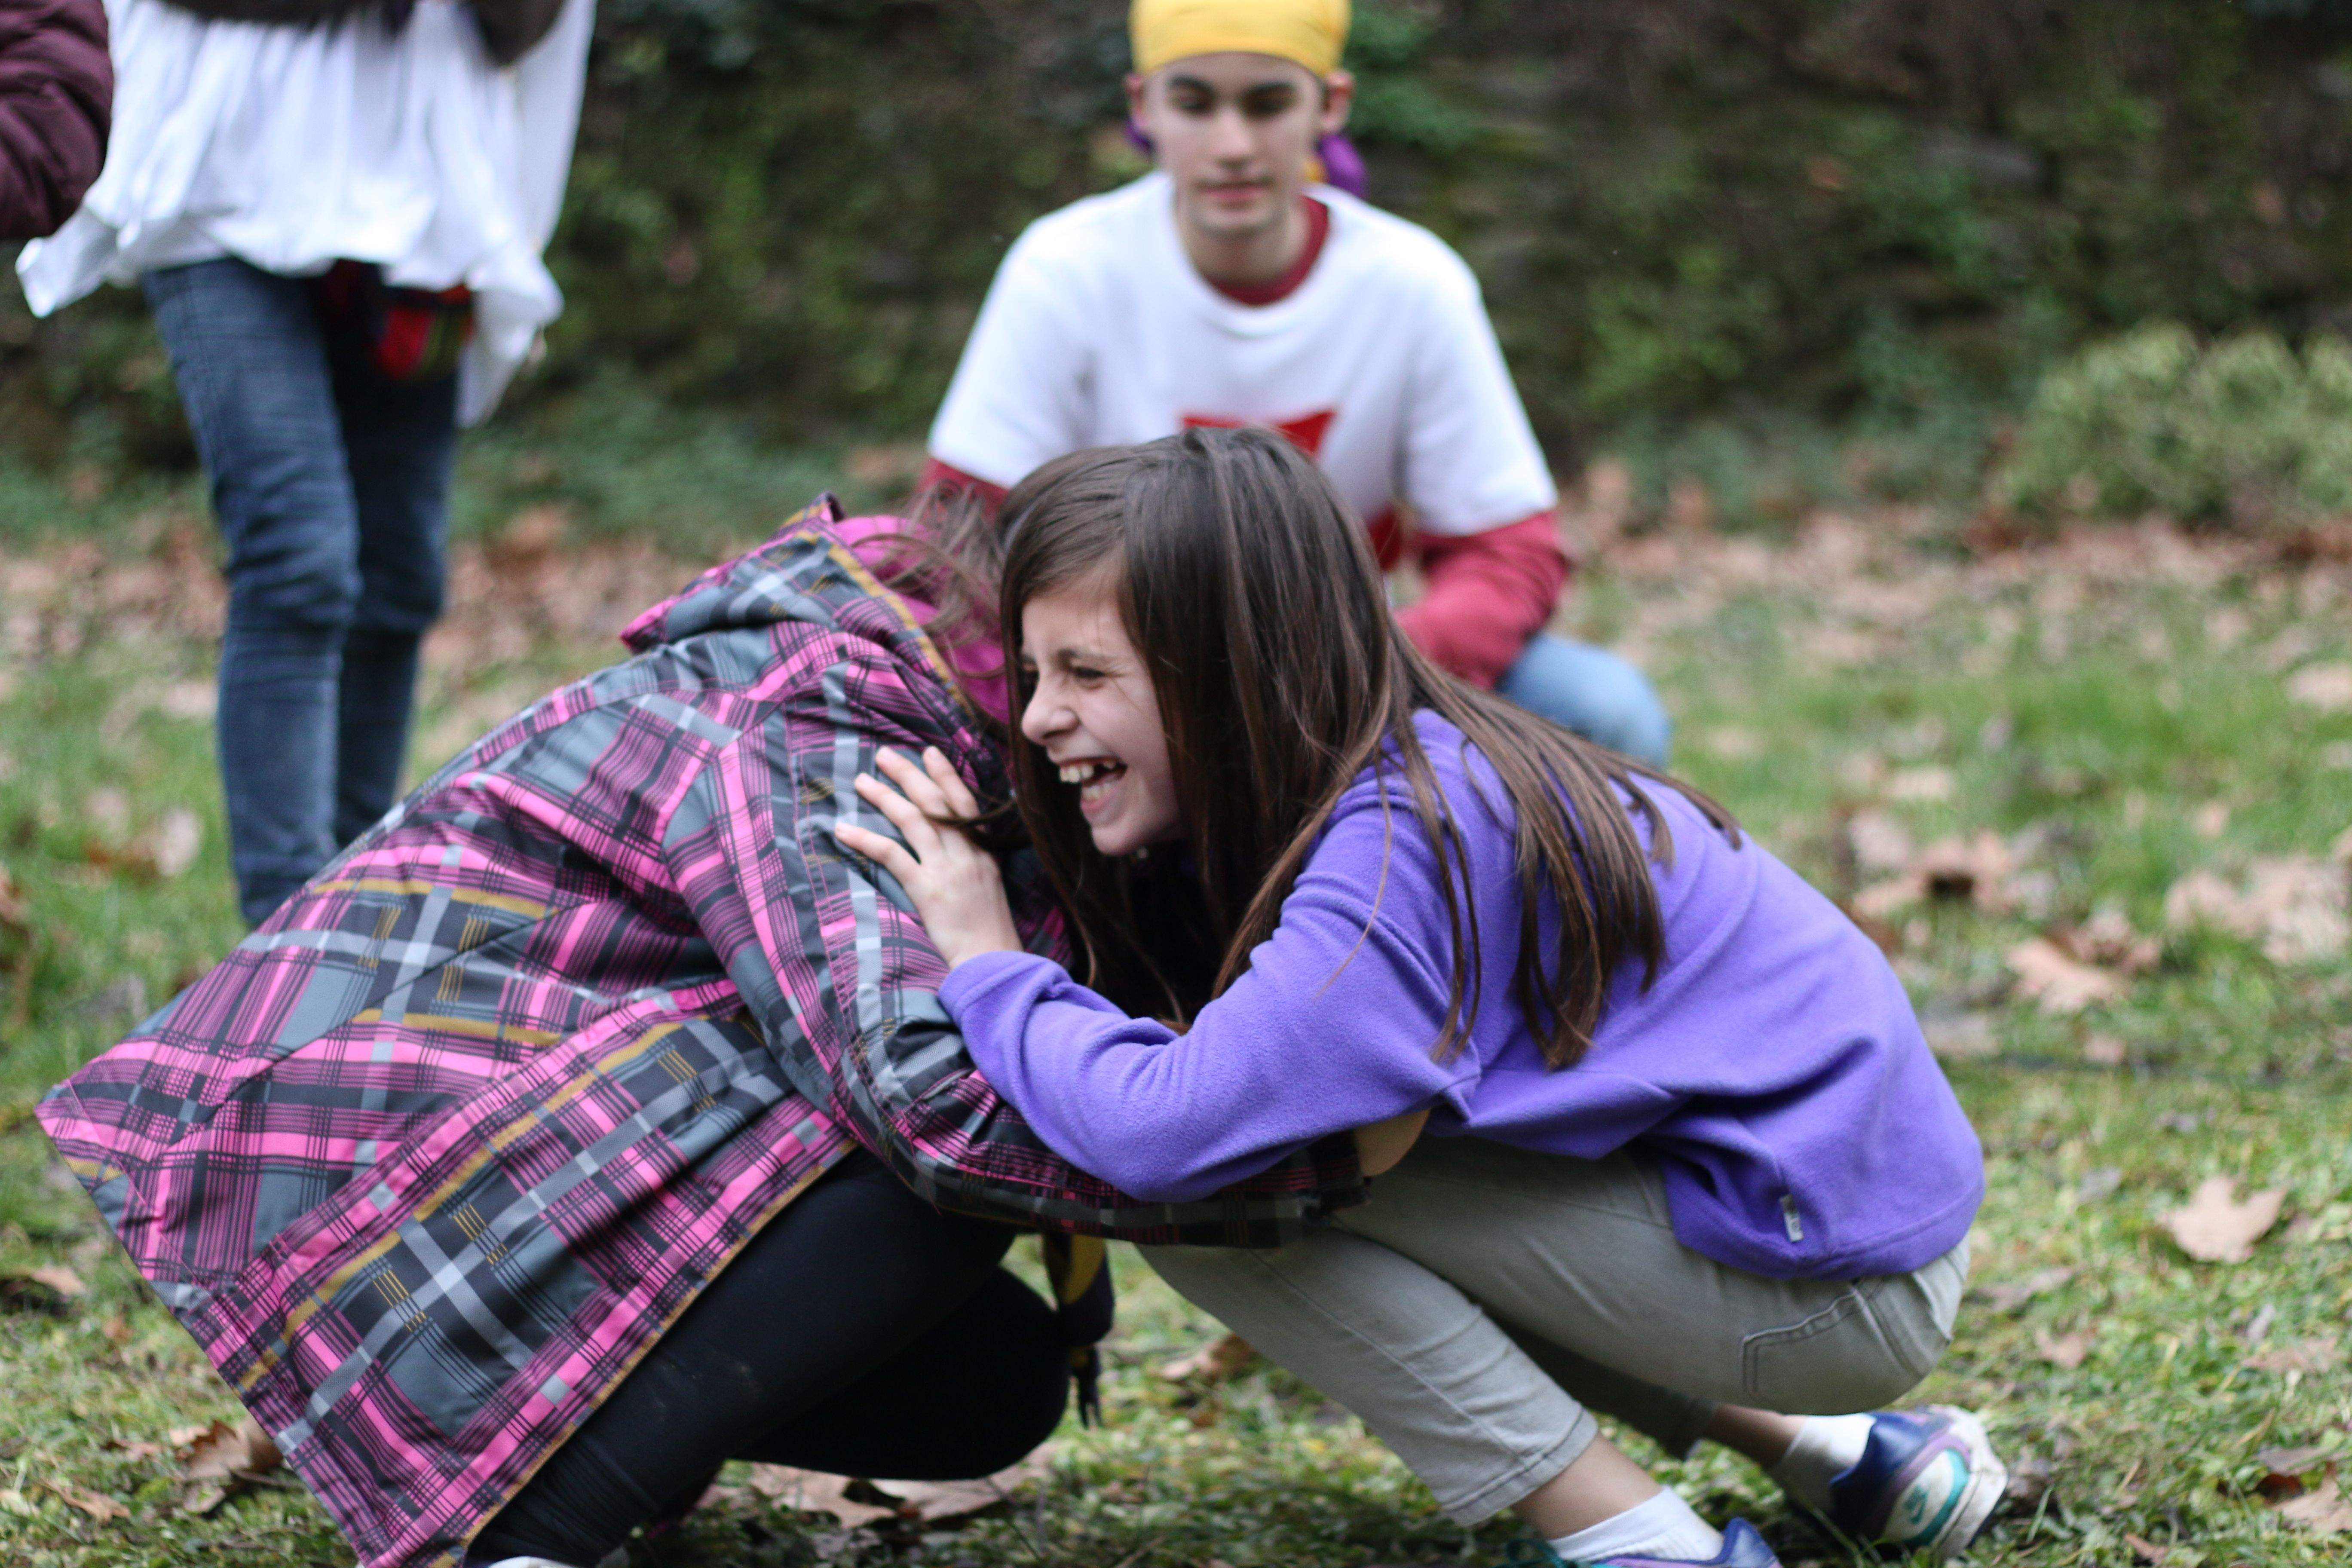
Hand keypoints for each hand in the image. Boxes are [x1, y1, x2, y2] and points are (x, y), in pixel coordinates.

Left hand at [833, 746, 1023, 969]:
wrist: (993, 960)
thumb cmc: (989, 933)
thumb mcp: (989, 889)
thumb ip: (974, 864)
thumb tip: (953, 848)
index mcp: (983, 853)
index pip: (964, 803)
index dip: (946, 775)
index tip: (930, 752)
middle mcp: (967, 854)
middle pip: (936, 802)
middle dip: (909, 774)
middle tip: (885, 755)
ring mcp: (948, 869)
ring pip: (914, 820)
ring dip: (885, 796)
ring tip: (861, 781)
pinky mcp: (927, 889)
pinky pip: (892, 855)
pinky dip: (866, 839)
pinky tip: (844, 830)